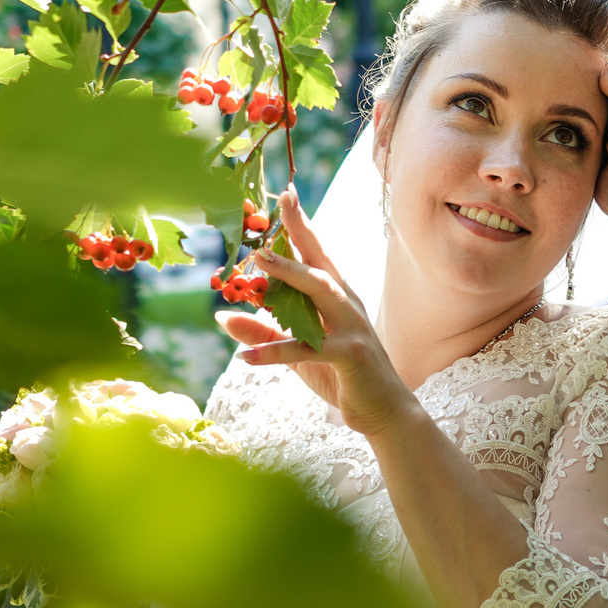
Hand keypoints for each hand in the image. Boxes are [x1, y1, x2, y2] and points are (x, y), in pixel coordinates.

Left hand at [219, 188, 416, 439]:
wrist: (384, 413)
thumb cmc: (341, 376)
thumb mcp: (298, 352)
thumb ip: (264, 332)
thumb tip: (223, 317)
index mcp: (337, 297)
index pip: (317, 254)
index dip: (301, 225)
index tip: (286, 194)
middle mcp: (347, 304)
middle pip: (320, 261)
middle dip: (300, 231)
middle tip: (281, 202)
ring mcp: (352, 328)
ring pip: (320, 292)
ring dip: (289, 276)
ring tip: (258, 264)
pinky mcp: (350, 356)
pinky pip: (307, 350)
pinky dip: (274, 352)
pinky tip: (244, 357)